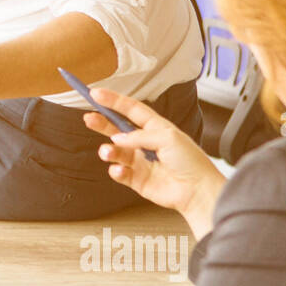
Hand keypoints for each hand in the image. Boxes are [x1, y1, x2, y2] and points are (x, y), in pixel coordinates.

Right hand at [81, 87, 226, 238]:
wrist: (197, 191)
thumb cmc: (191, 162)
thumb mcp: (168, 138)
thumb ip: (140, 136)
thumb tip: (117, 138)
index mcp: (155, 128)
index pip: (131, 110)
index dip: (113, 101)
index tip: (96, 94)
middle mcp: (145, 143)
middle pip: (117, 129)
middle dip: (102, 123)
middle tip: (88, 118)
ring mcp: (140, 161)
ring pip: (116, 151)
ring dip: (108, 150)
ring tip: (107, 152)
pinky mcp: (136, 179)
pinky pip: (119, 172)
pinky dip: (116, 170)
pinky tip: (119, 170)